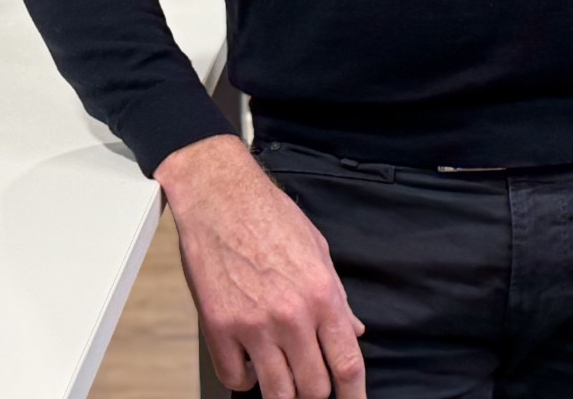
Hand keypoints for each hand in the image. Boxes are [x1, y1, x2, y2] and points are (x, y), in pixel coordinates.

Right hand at [156, 134, 367, 398]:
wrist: (218, 195)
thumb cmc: (268, 214)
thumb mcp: (317, 249)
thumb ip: (336, 296)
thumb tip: (354, 331)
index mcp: (322, 295)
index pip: (347, 364)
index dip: (354, 395)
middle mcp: (291, 315)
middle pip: (313, 387)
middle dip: (316, 394)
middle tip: (310, 385)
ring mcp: (253, 324)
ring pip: (277, 393)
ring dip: (282, 393)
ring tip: (282, 382)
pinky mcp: (218, 327)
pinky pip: (235, 378)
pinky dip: (245, 379)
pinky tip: (250, 364)